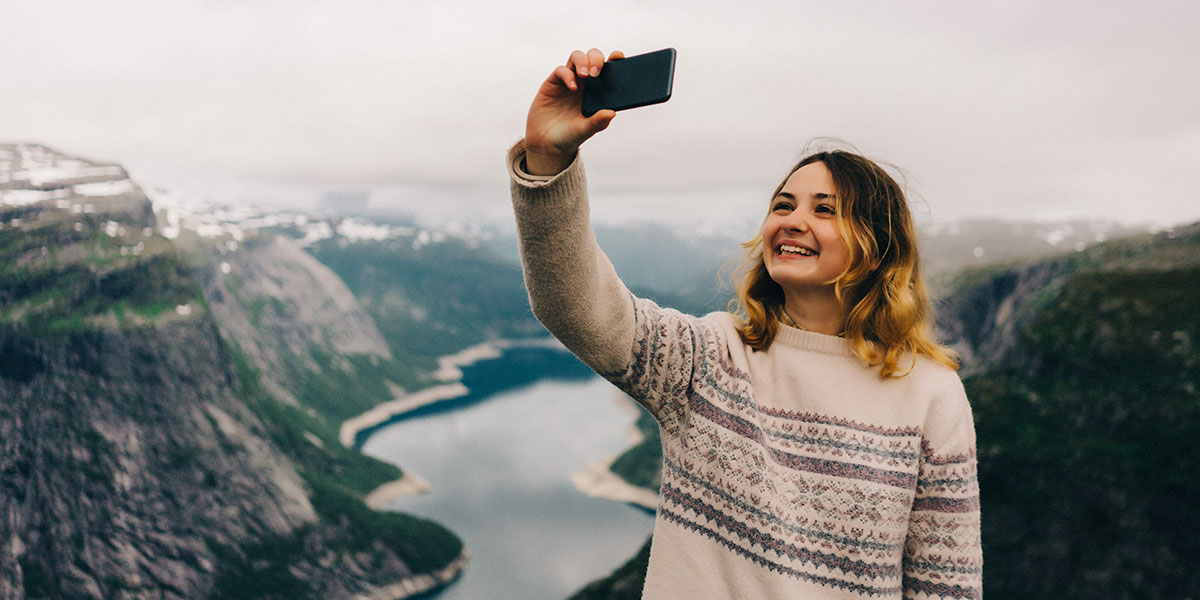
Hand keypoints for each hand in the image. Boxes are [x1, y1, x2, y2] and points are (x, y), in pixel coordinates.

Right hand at [525, 48, 624, 175]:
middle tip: (596, 73)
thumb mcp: (585, 131)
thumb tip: (612, 112)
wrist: (547, 144)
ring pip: (577, 57)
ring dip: (583, 61)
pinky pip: (561, 70)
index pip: (608, 69)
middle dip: (596, 59)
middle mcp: (584, 83)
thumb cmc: (569, 136)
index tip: (618, 57)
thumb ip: (597, 122)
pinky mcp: (553, 83)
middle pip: (593, 58)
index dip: (614, 59)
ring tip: (585, 75)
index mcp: (598, 91)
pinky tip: (572, 87)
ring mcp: (569, 81)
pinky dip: (567, 75)